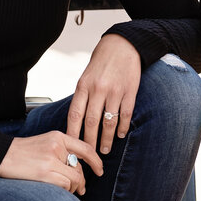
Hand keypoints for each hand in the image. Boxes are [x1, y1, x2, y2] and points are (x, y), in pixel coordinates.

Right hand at [0, 131, 102, 193]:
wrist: (1, 155)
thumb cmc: (21, 152)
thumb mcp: (44, 143)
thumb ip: (61, 151)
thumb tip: (78, 170)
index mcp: (58, 136)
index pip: (85, 148)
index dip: (96, 161)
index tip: (99, 171)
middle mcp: (57, 146)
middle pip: (80, 168)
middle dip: (81, 181)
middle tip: (80, 189)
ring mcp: (51, 159)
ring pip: (74, 178)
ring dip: (72, 188)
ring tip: (66, 190)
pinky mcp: (44, 172)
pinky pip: (64, 185)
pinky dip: (64, 190)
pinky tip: (57, 190)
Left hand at [67, 33, 140, 154]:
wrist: (123, 45)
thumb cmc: (102, 62)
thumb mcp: (86, 76)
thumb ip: (83, 96)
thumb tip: (77, 121)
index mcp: (83, 86)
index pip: (74, 114)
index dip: (72, 132)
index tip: (71, 146)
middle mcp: (98, 89)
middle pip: (91, 122)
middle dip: (89, 141)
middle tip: (89, 155)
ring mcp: (115, 91)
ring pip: (108, 122)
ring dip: (106, 139)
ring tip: (104, 149)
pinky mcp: (130, 92)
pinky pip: (125, 115)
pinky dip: (122, 128)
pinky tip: (120, 135)